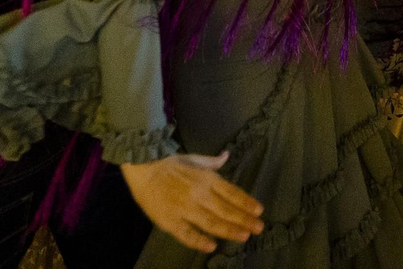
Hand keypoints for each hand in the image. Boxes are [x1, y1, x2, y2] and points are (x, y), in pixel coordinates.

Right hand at [121, 152, 262, 252]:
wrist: (142, 169)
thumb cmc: (169, 164)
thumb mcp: (193, 158)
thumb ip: (211, 162)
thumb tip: (226, 156)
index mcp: (206, 178)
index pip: (231, 192)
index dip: (246, 202)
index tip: (259, 211)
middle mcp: (199, 194)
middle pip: (226, 209)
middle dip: (244, 219)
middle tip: (259, 228)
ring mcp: (185, 208)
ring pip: (211, 222)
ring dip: (229, 230)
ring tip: (244, 236)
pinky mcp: (170, 221)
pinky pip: (187, 233)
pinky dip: (199, 241)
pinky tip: (212, 247)